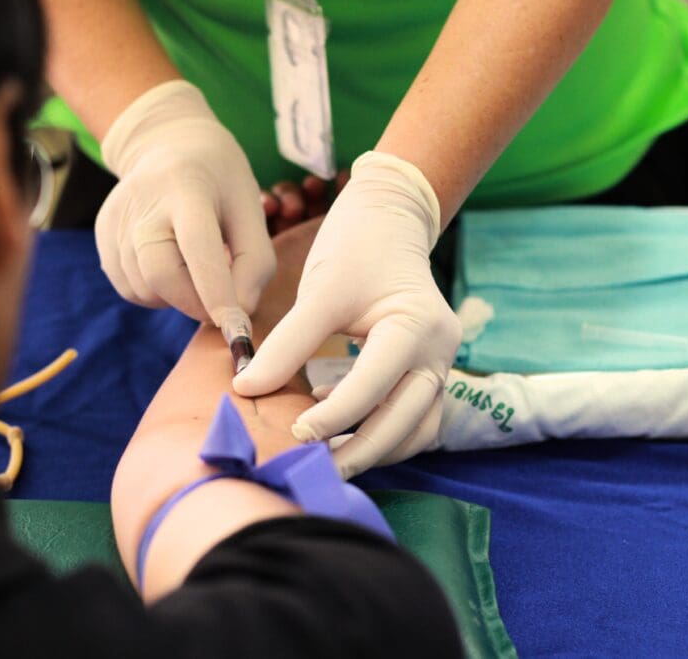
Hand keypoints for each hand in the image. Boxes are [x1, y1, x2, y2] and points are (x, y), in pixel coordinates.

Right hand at [95, 80, 274, 324]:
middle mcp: (143, 202)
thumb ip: (255, 262)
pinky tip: (171, 265)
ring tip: (194, 267)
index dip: (217, 291)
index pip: (198, 246)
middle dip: (195, 303)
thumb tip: (240, 313)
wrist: (168, 144)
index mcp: (187, 187)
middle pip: (161, 275)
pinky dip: (156, 292)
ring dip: (177, 297)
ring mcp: (116, 220)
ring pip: (145, 289)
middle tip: (220, 304)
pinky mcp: (103, 236)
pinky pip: (130, 288)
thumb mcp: (251, 208)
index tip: (237, 327)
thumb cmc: (220, 181)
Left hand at [234, 152, 461, 477]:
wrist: (390, 219)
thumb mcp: (320, 291)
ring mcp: (441, 366)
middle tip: (310, 469)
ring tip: (325, 461)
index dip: (332, 416)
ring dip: (374, 451)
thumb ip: (287, 344)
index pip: (374, 386)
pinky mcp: (430, 373)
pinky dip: (382, 434)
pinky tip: (339, 430)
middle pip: (405, 423)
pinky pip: (413, 420)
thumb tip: (246, 389)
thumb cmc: (355, 247)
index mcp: (418, 327)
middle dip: (358, 451)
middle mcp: (440, 353)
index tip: (292, 433)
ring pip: (415, 431)